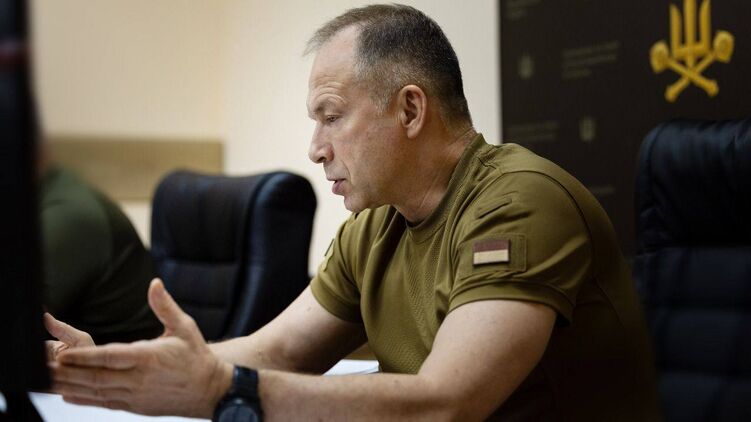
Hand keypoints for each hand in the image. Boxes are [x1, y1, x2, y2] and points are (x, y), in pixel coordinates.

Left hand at [50, 278, 232, 417]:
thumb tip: (154, 283)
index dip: (84, 357)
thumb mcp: (184, 327)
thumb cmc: (197, 356)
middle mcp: (138, 380)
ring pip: (96, 393)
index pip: (110, 357)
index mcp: (148, 358)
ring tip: (49, 381)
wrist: (210, 390)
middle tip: (44, 368)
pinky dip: (84, 400)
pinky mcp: (135, 406)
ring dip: (70, 387)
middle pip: (96, 378)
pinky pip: (104, 403)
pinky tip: (68, 395)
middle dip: (68, 373)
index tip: (63, 355)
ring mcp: (135, 396)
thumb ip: (165, 306)